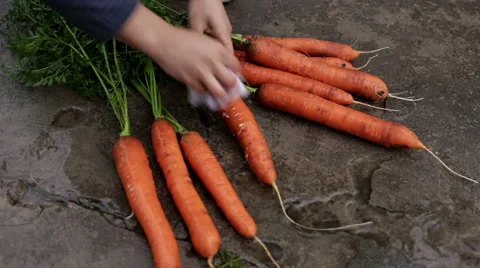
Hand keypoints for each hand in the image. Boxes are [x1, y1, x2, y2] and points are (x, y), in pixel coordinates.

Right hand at [116, 3, 239, 96]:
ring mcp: (201, 73)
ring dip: (220, 95)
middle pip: (230, 82)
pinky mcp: (190, 80)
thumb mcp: (206, 41)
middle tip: (229, 89)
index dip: (237, 74)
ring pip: (218, 91)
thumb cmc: (183, 38)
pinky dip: (205, 92)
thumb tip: (225, 66)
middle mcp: (213, 62)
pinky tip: (204, 90)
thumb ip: (217, 53)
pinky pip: (202, 91)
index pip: (236, 66)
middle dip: (231, 87)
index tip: (235, 77)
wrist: (164, 41)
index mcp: (218, 50)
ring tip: (220, 95)